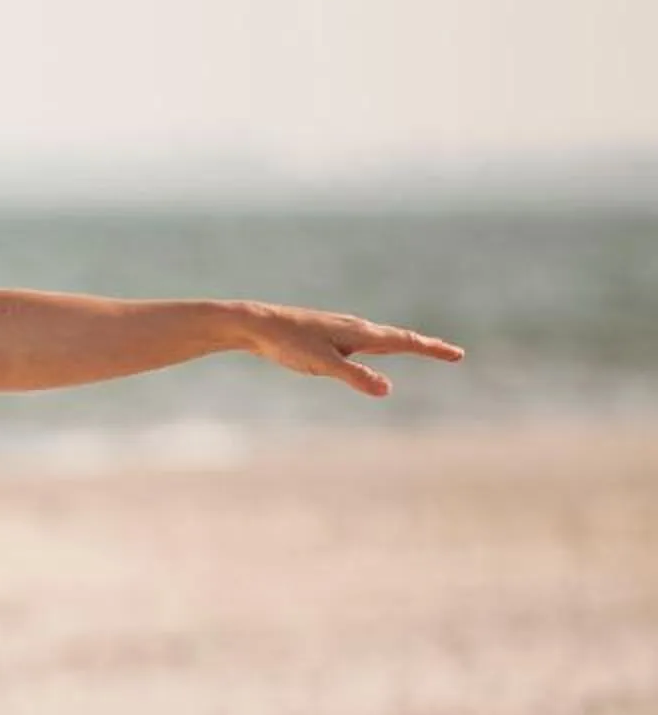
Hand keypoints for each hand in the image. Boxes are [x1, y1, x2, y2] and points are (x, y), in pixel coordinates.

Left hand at [232, 300, 465, 397]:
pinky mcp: (326, 332)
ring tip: (420, 347)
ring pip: (380, 336)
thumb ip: (355, 377)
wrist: (256, 324)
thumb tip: (388, 390)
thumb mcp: (323, 364)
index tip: (457, 354)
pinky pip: (362, 339)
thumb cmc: (288, 343)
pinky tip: (369, 347)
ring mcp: (341, 328)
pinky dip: (380, 343)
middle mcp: (355, 327)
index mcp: (361, 333)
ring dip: (404, 342)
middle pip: (398, 337)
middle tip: (451, 353)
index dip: (432, 349)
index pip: (405, 342)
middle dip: (426, 346)